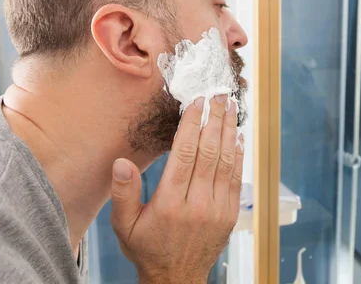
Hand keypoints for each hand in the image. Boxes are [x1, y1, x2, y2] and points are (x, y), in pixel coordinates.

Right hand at [109, 95, 243, 283]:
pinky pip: (237, 178)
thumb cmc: (148, 248)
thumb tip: (122, 163)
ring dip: (230, 131)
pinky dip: (238, 154)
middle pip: (209, 152)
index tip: (196, 102)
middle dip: (215, 119)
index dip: (192, 124)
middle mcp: (198, 203)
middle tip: (218, 95)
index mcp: (170, 203)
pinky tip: (238, 136)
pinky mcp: (230, 213)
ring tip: (231, 107)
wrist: (177, 278)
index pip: (185, 154)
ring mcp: (218, 208)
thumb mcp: (124, 225)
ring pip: (226, 161)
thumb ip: (123, 193)